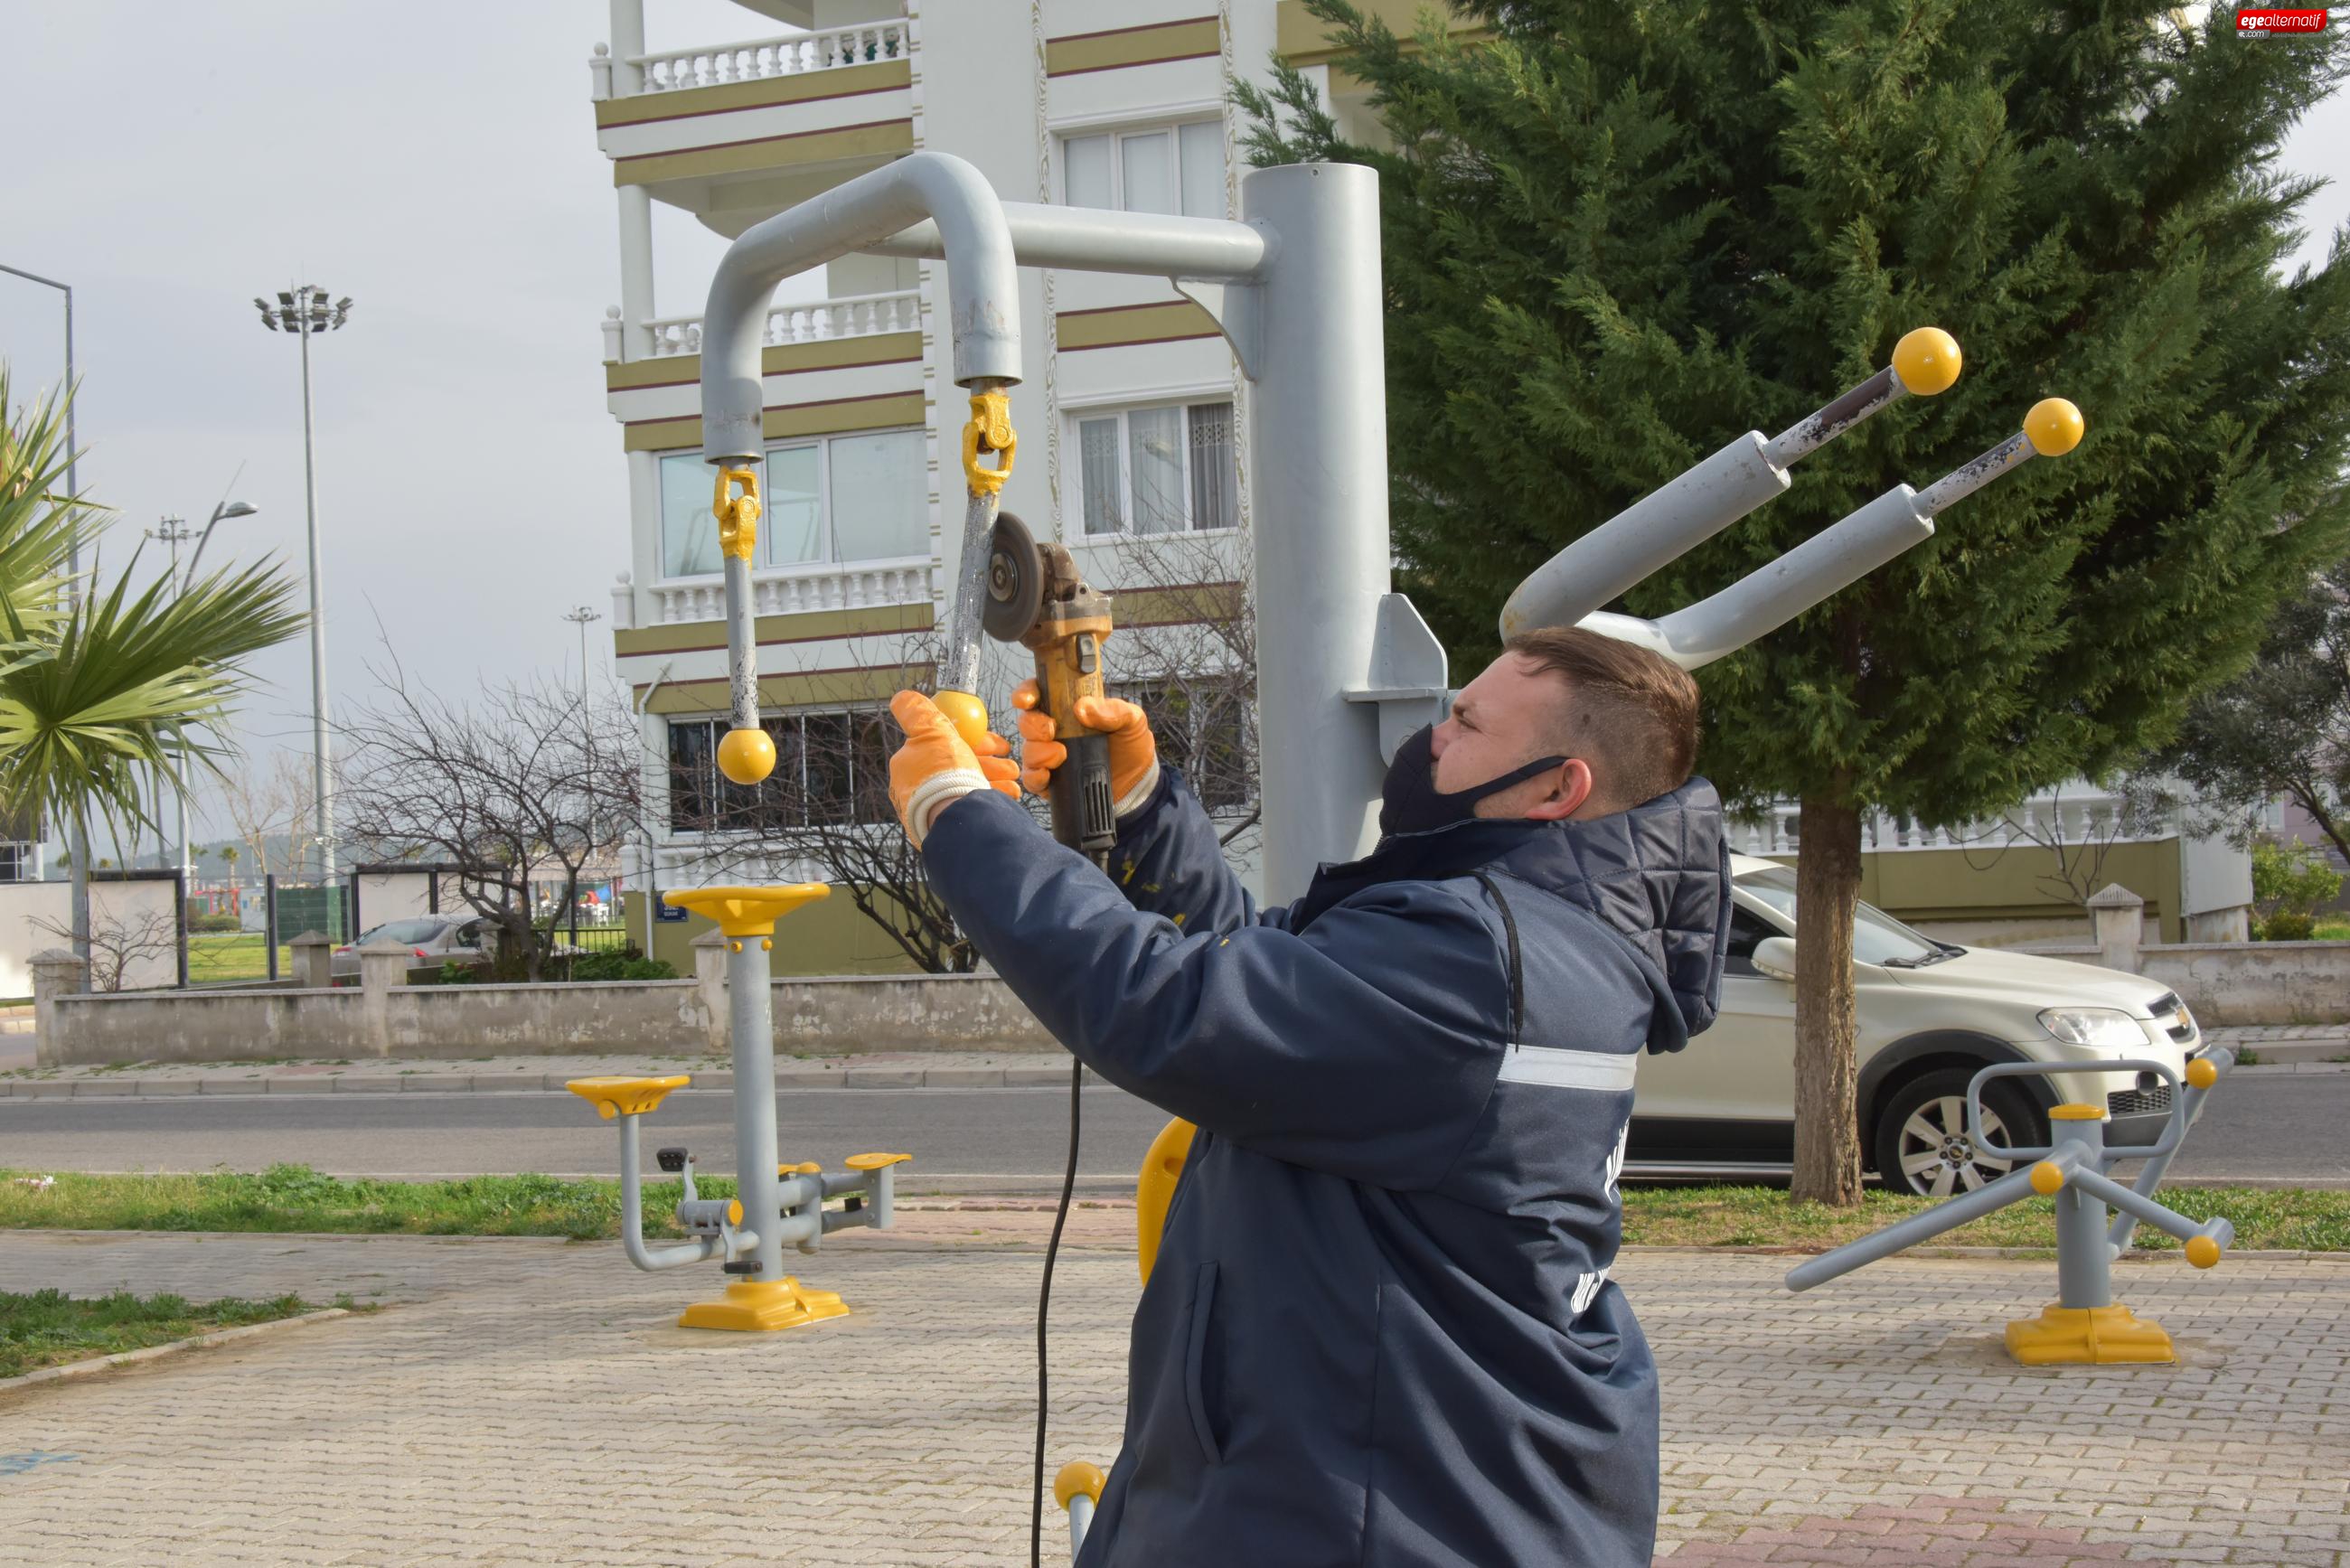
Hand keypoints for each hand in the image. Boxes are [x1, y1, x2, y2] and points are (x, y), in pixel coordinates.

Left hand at [887, 691, 1018, 846]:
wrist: (955, 820)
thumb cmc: (942, 774)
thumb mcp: (930, 731)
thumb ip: (916, 713)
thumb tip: (901, 697)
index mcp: (911, 765)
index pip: (945, 745)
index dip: (976, 741)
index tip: (998, 744)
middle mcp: (918, 788)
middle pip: (959, 766)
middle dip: (990, 762)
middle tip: (1011, 765)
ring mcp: (931, 809)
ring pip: (969, 786)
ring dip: (996, 779)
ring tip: (1015, 781)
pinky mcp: (946, 825)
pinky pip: (972, 806)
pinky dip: (992, 798)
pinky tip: (1009, 795)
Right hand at [1011, 680, 1159, 814]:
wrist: (1137, 784)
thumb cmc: (1131, 746)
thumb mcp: (1132, 720)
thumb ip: (1113, 710)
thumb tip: (1083, 708)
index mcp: (1069, 708)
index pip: (1039, 693)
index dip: (1026, 693)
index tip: (1028, 700)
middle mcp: (1054, 730)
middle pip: (1027, 721)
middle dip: (1033, 725)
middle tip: (1051, 730)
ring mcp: (1049, 756)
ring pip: (1027, 750)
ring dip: (1038, 752)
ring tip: (1061, 755)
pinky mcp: (1050, 781)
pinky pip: (1030, 778)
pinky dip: (1035, 776)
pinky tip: (1048, 774)